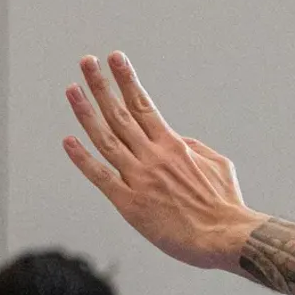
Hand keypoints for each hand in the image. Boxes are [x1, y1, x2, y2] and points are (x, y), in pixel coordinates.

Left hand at [62, 52, 263, 271]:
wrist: (225, 236)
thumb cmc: (226, 204)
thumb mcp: (217, 164)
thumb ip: (193, 148)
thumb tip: (177, 140)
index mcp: (173, 145)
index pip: (143, 104)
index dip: (126, 79)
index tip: (115, 58)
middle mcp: (152, 157)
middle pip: (119, 114)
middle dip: (101, 85)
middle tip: (86, 62)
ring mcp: (139, 179)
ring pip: (106, 139)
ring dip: (86, 112)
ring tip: (72, 89)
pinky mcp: (130, 205)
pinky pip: (101, 177)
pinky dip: (82, 159)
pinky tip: (68, 141)